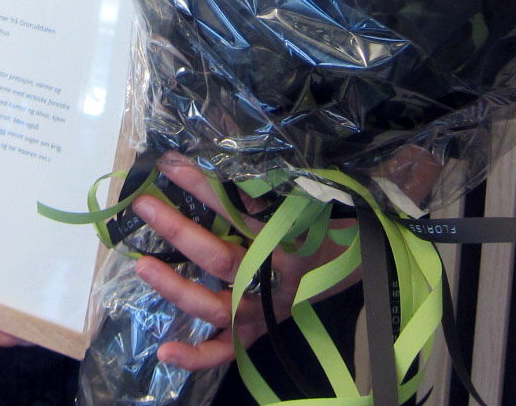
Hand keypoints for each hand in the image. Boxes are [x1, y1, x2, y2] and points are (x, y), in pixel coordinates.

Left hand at [129, 155, 341, 371]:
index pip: (240, 209)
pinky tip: (165, 352)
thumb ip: (267, 184)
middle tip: (144, 205)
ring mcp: (270, 309)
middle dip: (178, 230)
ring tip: (143, 265)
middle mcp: (281, 278)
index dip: (204, 186)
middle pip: (221, 258)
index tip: (171, 164)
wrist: (373, 260)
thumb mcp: (312, 195)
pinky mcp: (264, 330)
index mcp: (296, 238)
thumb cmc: (337, 219)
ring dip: (176, 288)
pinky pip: (228, 350)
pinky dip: (197, 356)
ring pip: (218, 306)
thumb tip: (214, 158)